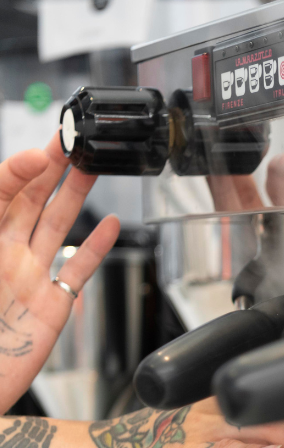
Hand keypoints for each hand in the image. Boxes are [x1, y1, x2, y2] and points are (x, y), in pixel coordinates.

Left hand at [0, 133, 118, 410]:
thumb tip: (1, 197)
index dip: (20, 167)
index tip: (45, 152)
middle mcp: (2, 256)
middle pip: (27, 199)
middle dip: (50, 168)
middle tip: (72, 143)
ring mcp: (28, 278)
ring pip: (54, 225)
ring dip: (73, 195)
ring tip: (91, 168)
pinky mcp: (52, 305)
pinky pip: (77, 268)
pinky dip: (97, 245)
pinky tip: (109, 225)